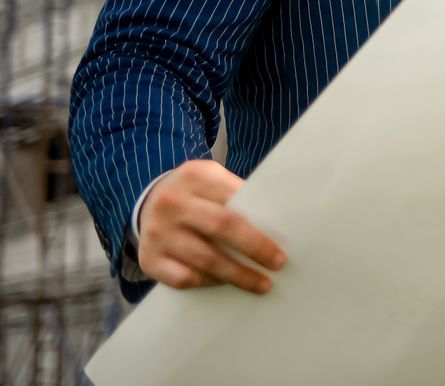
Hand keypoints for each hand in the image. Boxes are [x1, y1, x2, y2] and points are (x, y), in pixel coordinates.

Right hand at [137, 160, 284, 294]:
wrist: (148, 202)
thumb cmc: (195, 193)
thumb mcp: (212, 180)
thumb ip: (236, 195)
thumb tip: (274, 225)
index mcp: (194, 176)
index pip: (235, 200)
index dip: (259, 225)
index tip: (281, 245)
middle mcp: (172, 203)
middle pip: (222, 227)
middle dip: (254, 249)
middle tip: (277, 264)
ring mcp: (156, 232)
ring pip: (205, 259)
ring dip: (237, 275)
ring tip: (260, 283)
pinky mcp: (148, 259)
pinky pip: (183, 278)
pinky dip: (209, 283)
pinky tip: (226, 283)